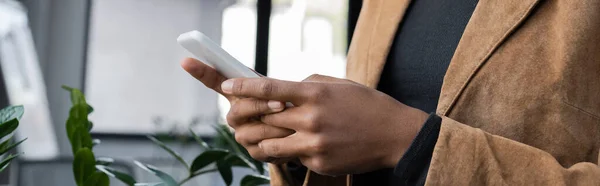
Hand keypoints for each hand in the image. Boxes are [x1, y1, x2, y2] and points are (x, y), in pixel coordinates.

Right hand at [180, 58, 294, 162]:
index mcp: (238, 95)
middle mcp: (235, 115)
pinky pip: (263, 146)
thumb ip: (267, 84)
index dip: (200, 71)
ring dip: (274, 123)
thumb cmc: (288, 103)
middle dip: (259, 105)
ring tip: (292, 120)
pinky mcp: (254, 151)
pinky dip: (279, 139)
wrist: (303, 131)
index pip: (214, 81)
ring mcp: (242, 134)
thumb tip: (262, 82)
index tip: (186, 60)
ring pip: (251, 129)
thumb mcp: (280, 88)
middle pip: (238, 109)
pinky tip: (290, 135)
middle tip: (281, 103)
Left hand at [220, 74, 428, 175]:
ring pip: (269, 146)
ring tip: (259, 136)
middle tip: (236, 118)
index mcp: (315, 93)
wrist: (394, 134)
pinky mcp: (318, 164)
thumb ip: (307, 85)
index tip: (226, 86)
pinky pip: (293, 158)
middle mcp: (311, 119)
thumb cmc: (365, 105)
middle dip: (246, 118)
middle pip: (264, 120)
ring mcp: (314, 145)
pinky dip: (291, 151)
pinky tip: (300, 146)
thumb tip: (281, 90)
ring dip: (260, 140)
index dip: (243, 87)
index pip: (269, 88)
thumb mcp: (337, 84)